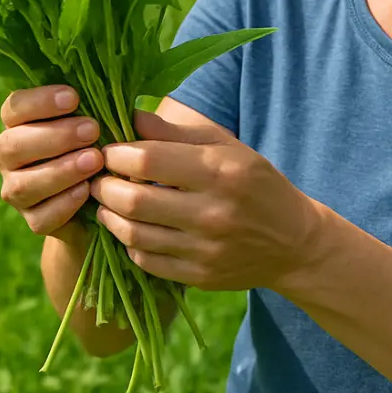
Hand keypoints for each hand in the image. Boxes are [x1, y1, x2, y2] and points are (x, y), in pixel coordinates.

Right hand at [0, 85, 104, 236]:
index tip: (73, 98)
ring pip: (23, 185)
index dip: (39, 102)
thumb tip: (106, 90)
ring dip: (60, 171)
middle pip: (13, 145)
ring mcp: (15, 190)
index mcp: (17, 125)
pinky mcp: (33, 221)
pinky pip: (41, 217)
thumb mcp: (95, 123)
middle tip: (92, 130)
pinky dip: (64, 203)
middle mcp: (7, 157)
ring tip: (95, 160)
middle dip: (55, 137)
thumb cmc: (96, 144)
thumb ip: (93, 107)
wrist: (101, 198)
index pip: (13, 108)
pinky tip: (87, 191)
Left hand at [89, 110, 325, 292]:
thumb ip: (174, 131)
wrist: (293, 242)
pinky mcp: (199, 277)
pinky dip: (130, 243)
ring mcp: (204, 250)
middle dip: (103, 185)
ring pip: (133, 234)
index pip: (146, 160)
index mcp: (219, 171)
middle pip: (132, 199)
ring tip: (107, 201)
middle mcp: (212, 212)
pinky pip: (146, 261)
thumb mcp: (225, 146)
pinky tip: (131, 228)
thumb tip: (127, 115)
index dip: (116, 153)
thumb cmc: (254, 182)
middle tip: (98, 177)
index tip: (109, 150)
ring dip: (109, 215)